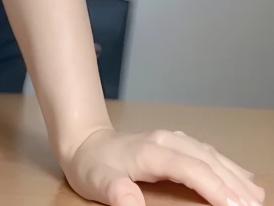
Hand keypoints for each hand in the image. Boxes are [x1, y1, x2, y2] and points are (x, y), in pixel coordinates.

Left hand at [62, 127, 264, 205]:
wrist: (83, 142)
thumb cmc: (91, 164)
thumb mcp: (96, 181)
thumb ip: (115, 192)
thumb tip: (132, 203)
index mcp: (151, 151)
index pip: (192, 169)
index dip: (216, 188)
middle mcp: (167, 141)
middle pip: (209, 162)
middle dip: (234, 186)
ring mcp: (173, 140)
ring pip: (212, 156)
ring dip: (236, 177)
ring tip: (256, 198)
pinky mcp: (177, 143)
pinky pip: (208, 154)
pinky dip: (228, 167)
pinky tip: (243, 178)